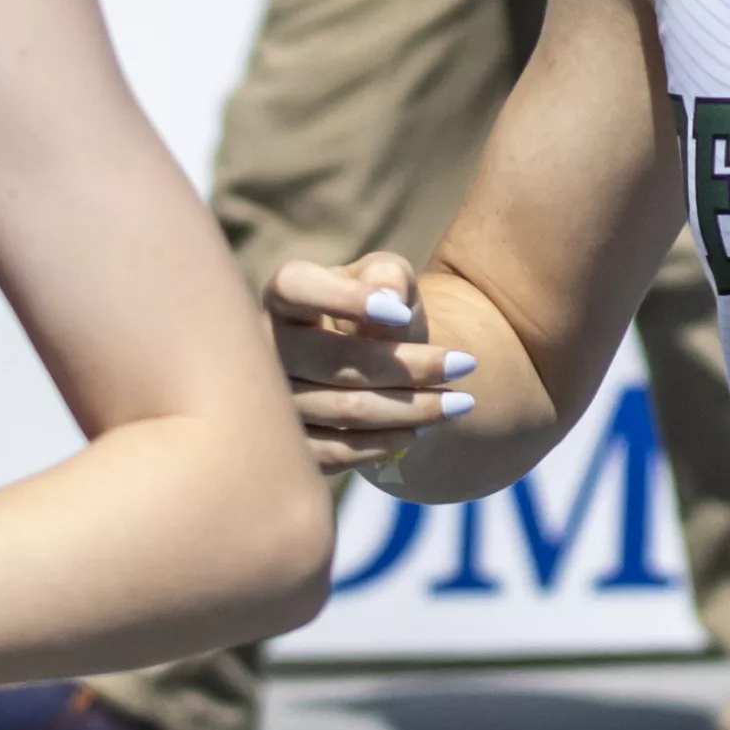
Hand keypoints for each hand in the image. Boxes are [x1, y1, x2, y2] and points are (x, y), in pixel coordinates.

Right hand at [266, 253, 480, 481]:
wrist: (376, 368)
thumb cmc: (383, 313)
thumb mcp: (389, 281)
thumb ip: (389, 276)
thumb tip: (387, 297)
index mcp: (284, 296)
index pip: (295, 287)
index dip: (344, 300)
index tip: (402, 313)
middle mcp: (263, 347)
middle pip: (335, 360)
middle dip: (408, 366)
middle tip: (466, 365)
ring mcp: (267, 402)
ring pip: (343, 411)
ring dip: (410, 409)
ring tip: (459, 404)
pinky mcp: (284, 446)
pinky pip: (334, 452)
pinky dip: (383, 444)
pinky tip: (419, 432)